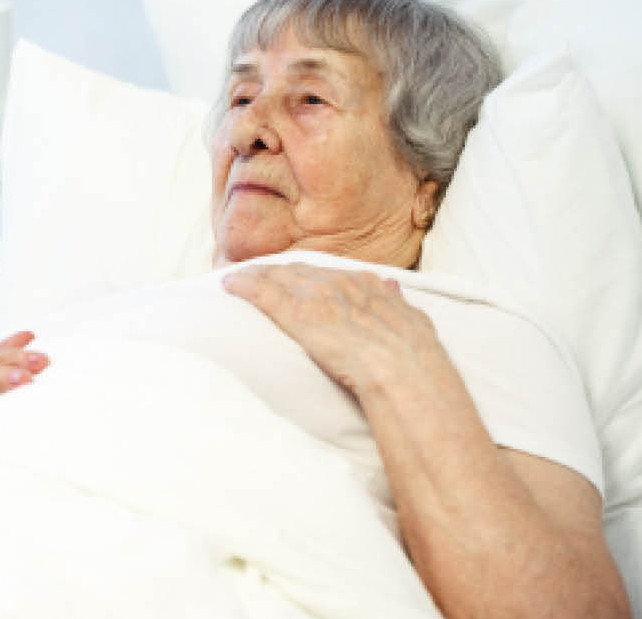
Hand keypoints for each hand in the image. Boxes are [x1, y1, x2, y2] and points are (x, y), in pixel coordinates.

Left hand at [222, 263, 442, 393]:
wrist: (403, 369)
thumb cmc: (412, 356)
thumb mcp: (412, 320)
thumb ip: (398, 302)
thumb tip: (392, 288)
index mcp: (365, 284)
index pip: (326, 272)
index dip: (306, 274)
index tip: (293, 276)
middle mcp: (338, 283)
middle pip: (298, 271)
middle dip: (275, 271)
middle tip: (256, 273)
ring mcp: (316, 297)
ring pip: (276, 277)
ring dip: (255, 276)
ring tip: (237, 277)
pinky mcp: (296, 315)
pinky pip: (263, 294)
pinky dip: (243, 286)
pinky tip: (229, 284)